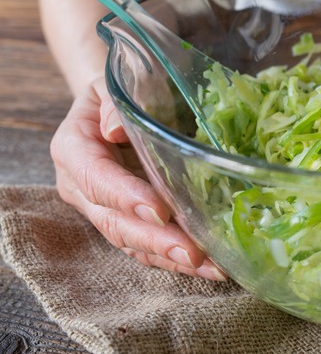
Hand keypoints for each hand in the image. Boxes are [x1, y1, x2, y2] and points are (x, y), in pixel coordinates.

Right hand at [50, 78, 225, 280]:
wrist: (114, 107)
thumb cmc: (121, 91)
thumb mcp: (115, 85)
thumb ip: (115, 104)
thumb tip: (118, 128)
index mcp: (73, 149)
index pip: (96, 178)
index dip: (125, 196)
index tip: (159, 211)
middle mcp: (82, 187)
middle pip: (115, 222)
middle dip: (156, 241)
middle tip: (193, 253)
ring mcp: (102, 210)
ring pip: (133, 244)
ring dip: (173, 259)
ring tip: (213, 267)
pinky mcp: (126, 223)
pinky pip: (148, 249)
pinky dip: (178, 260)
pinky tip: (211, 266)